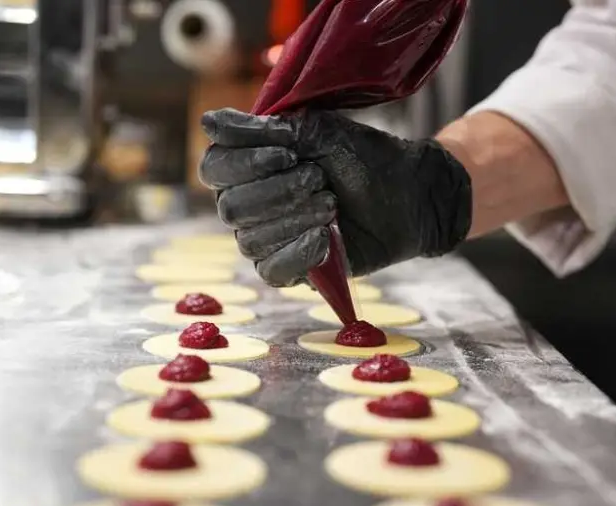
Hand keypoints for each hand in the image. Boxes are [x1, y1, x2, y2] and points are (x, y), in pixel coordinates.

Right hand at [199, 108, 471, 286]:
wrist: (408, 192)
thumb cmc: (362, 157)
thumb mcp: (313, 131)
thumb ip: (257, 130)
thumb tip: (207, 124)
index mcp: (250, 167)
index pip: (214, 168)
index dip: (245, 162)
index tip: (288, 151)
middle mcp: (251, 205)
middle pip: (231, 207)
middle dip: (279, 190)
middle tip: (320, 179)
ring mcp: (269, 240)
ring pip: (251, 239)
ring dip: (295, 217)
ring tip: (331, 204)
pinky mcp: (293, 271)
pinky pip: (272, 270)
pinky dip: (299, 251)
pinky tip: (326, 237)